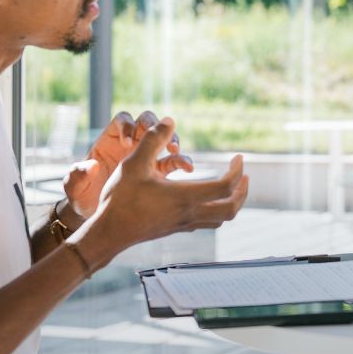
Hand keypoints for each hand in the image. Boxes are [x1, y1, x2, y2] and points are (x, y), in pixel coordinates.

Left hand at [65, 111, 185, 219]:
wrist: (96, 216)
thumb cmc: (83, 197)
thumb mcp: (74, 188)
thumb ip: (77, 175)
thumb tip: (92, 165)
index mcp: (110, 140)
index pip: (122, 121)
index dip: (127, 126)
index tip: (129, 143)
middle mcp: (130, 143)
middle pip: (146, 122)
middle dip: (154, 125)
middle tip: (158, 138)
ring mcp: (145, 156)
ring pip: (163, 138)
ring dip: (172, 139)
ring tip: (175, 149)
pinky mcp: (158, 172)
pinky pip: (173, 162)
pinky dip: (182, 162)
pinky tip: (187, 169)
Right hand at [93, 118, 248, 249]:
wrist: (108, 233)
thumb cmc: (120, 198)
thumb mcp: (133, 164)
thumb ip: (152, 140)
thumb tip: (169, 120)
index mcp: (184, 196)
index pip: (225, 186)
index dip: (237, 170)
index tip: (238, 157)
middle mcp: (189, 213)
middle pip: (231, 208)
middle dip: (243, 191)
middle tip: (244, 174)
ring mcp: (184, 224)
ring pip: (221, 219)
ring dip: (232, 202)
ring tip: (232, 186)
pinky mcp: (176, 230)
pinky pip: (207, 223)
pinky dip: (217, 210)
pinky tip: (208, 199)